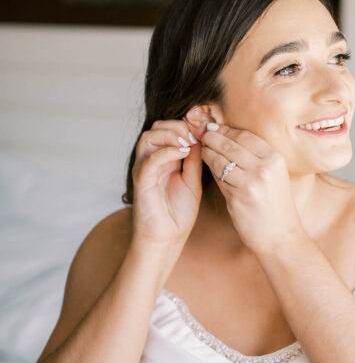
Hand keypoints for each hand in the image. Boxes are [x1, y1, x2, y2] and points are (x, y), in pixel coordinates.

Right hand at [130, 120, 201, 247]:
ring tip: (189, 143)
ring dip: (171, 135)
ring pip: (149, 137)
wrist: (167, 237)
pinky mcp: (141, 180)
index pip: (169, 128)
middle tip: (196, 136)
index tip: (205, 130)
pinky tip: (183, 153)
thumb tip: (203, 138)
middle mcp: (151, 160)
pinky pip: (150, 159)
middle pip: (157, 127)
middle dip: (178, 126)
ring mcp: (144, 169)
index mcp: (164, 158)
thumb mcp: (193, 180)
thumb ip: (195, 159)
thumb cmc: (179, 211)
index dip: (186, 125)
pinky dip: (167, 151)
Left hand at [200, 124, 303, 252]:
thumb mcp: (274, 175)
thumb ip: (255, 156)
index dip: (226, 130)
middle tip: (202, 136)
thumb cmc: (275, 204)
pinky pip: (217, 177)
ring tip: (203, 150)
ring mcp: (251, 183)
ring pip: (218, 159)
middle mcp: (264, 169)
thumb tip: (227, 136)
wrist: (280, 236)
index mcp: (275, 159)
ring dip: (206, 152)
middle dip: (211, 137)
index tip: (214, 128)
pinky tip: (208, 167)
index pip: (245, 135)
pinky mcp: (237, 197)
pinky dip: (209, 170)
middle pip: (229, 144)